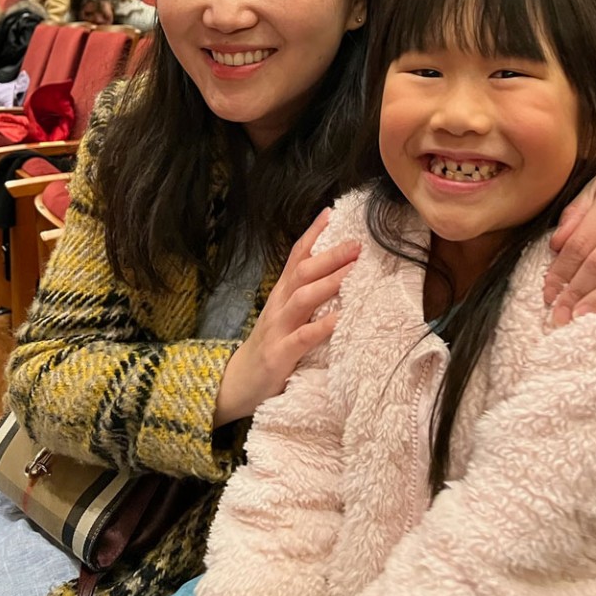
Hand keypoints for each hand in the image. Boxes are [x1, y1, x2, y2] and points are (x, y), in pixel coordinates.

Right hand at [214, 208, 358, 425]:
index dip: (312, 234)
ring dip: (329, 282)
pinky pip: (304, 337)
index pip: (296, 256)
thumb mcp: (284, 314)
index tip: (331, 213)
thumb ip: (304, 295)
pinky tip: (341, 318)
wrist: (238, 382)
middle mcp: (279, 305)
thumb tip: (336, 274)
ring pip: (303, 297)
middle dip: (330, 256)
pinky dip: (323, 326)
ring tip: (353, 271)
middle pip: (303, 272)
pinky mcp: (280, 354)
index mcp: (281, 294)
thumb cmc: (270, 346)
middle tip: (356, 244)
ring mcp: (278, 329)